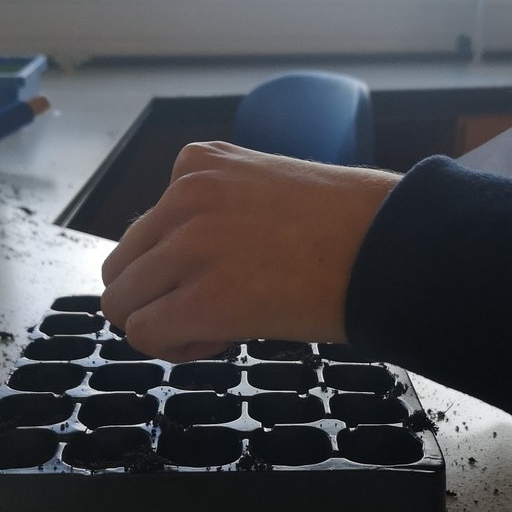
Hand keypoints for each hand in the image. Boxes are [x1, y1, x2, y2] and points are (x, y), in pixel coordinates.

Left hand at [100, 141, 399, 360]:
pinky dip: (174, 347)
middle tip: (210, 309)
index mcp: (197, 164)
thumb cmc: (347, 226)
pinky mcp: (202, 299)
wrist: (388, 246)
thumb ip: (215, 213)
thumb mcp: (265, 189)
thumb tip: (183, 266)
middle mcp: (183, 198)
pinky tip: (219, 338)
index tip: (219, 277)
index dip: (176, 267)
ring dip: (163, 323)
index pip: (146, 230)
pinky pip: (145, 334)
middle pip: (123, 268)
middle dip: (158, 297)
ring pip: (123, 304)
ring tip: (216, 326)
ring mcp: (189, 247)